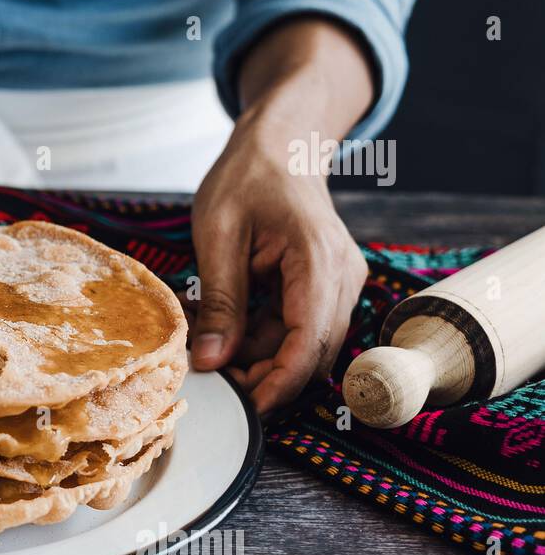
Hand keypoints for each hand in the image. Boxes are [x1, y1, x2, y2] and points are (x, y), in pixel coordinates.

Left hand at [188, 17, 374, 415]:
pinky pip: (302, 329)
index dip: (278, 381)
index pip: (307, 340)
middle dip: (268, 378)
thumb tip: (211, 362)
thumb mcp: (217, 237)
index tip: (246, 407)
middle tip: (218, 386)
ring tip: (216, 356)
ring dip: (266, 361)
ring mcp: (341, 283)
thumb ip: (218, 301)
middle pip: (313, 353)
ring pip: (308, 346)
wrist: (280, 147)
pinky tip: (233, 336)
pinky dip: (269, 342)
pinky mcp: (330, 288)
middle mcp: (342, 276)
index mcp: (317, 259)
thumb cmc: (246, 179)